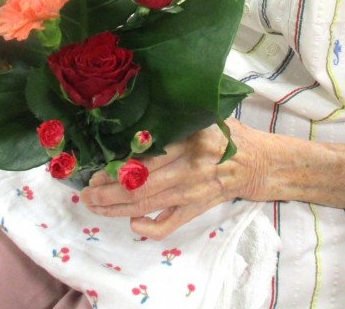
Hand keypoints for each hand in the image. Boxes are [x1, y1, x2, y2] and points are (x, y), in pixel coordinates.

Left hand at [80, 119, 267, 239]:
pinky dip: (149, 228)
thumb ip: (176, 118)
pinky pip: (169, 224)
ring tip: (94, 205)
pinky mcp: (196, 209)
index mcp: (190, 140)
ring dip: (116, 209)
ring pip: (147, 205)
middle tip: (86, 191)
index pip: (147, 157)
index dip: (118, 166)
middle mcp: (189, 168)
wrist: (258, 162)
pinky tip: (132, 224)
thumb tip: (138, 117)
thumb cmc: (228, 135)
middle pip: (140, 185)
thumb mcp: (205, 116)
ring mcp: (191, 192)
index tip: (97, 167)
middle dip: (108, 191)